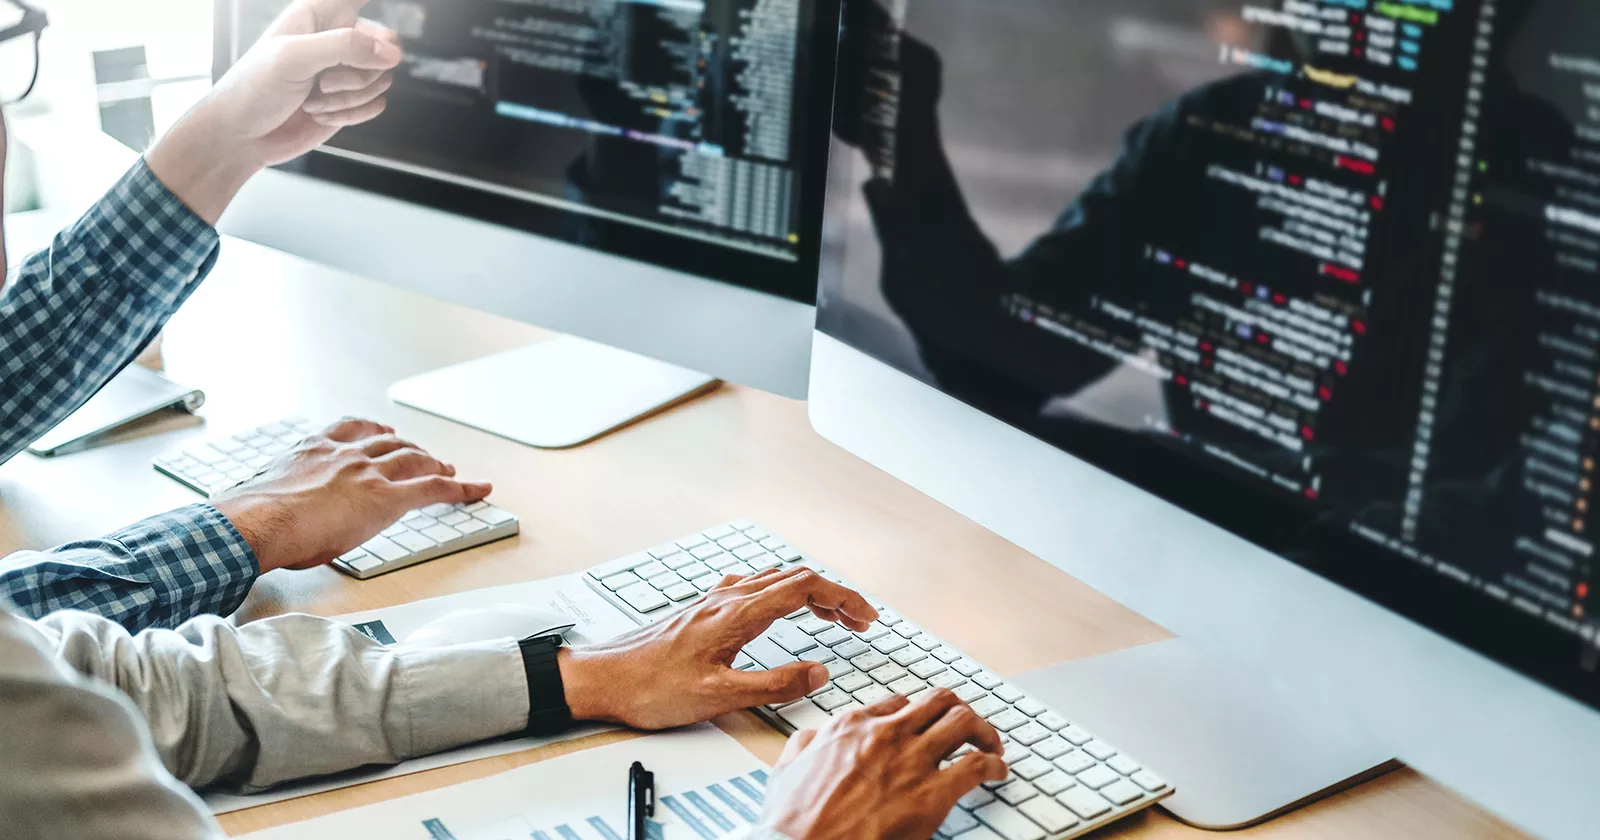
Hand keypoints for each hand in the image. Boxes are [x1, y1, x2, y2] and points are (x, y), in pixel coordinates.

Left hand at [146, 0, 402, 222]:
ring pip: (382, 78)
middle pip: (385, 43)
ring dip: (350, 97)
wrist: (242, 137)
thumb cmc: (254, 89)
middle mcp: (334, 39)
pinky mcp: (350, 101)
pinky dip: (352, 114)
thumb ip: (346, 47)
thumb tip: (392, 53)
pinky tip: (320, 113)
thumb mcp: (294, 58)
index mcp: (317, 14)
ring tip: (314, 99)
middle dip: (362, 69)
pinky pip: (377, 104)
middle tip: (326, 80)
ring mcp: (344, 72)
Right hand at [210, 418, 491, 573]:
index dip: (373, 431)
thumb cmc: (251, 518)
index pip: (351, 429)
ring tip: (448, 471)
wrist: (257, 522)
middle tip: (424, 457)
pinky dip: (461, 487)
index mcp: (314, 449)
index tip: (383, 433)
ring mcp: (369, 473)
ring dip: (435, 464)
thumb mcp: (264, 496)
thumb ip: (281, 498)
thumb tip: (274, 517)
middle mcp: (346, 454)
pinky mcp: (387, 497)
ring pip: (415, 461)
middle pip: (390, 444)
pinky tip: (478, 489)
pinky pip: (434, 489)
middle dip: (410, 449)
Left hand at [558, 568, 878, 729]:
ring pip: (774, 580)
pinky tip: (779, 611)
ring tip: (832, 618)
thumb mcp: (720, 696)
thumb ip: (774, 685)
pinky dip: (782, 594)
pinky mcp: (703, 610)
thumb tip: (818, 673)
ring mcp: (713, 600)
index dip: (843, 599)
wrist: (602, 678)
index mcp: (738, 613)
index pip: (805, 589)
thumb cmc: (651, 687)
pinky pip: (753, 588)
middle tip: (860, 621)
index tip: (866, 617)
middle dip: (834, 595)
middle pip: (795, 578)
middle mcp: (727, 598)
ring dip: (810, 593)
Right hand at [757, 692, 1007, 839]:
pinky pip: (977, 766)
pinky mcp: (931, 794)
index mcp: (851, 726)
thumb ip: (804, 746)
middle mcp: (885, 734)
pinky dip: (994, 765)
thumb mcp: (786, 770)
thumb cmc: (793, 821)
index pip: (898, 703)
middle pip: (938, 701)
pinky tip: (997, 773)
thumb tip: (812, 738)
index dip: (918, 714)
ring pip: (963, 721)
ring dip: (983, 731)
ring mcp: (910, 760)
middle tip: (968, 728)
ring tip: (991, 745)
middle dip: (959, 711)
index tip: (926, 726)